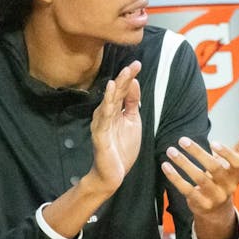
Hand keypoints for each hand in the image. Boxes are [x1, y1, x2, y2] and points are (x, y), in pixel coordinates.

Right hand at [87, 61, 141, 194]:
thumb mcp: (133, 121)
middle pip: (116, 93)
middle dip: (124, 79)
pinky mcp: (100, 135)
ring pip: (109, 103)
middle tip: (132, 65)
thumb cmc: (122, 148)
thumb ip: (133, 103)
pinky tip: (110, 93)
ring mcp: (102, 124)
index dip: (130, 77)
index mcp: (115, 110)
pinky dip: (107, 105)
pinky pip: (104, 118)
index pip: (123, 90)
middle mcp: (106, 114)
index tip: (138, 64)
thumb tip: (134, 82)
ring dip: (115, 89)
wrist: (113, 174)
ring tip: (121, 76)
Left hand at [161, 123, 238, 238]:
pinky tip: (166, 166)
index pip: (237, 164)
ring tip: (171, 151)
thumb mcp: (236, 161)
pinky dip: (175, 177)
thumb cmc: (225, 177)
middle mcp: (229, 187)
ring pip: (198, 178)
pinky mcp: (201, 204)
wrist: (217, 209)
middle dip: (198, 153)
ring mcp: (215, 197)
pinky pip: (186, 190)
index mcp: (238, 174)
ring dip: (183, 163)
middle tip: (183, 140)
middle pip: (214, 169)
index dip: (226, 154)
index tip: (212, 142)